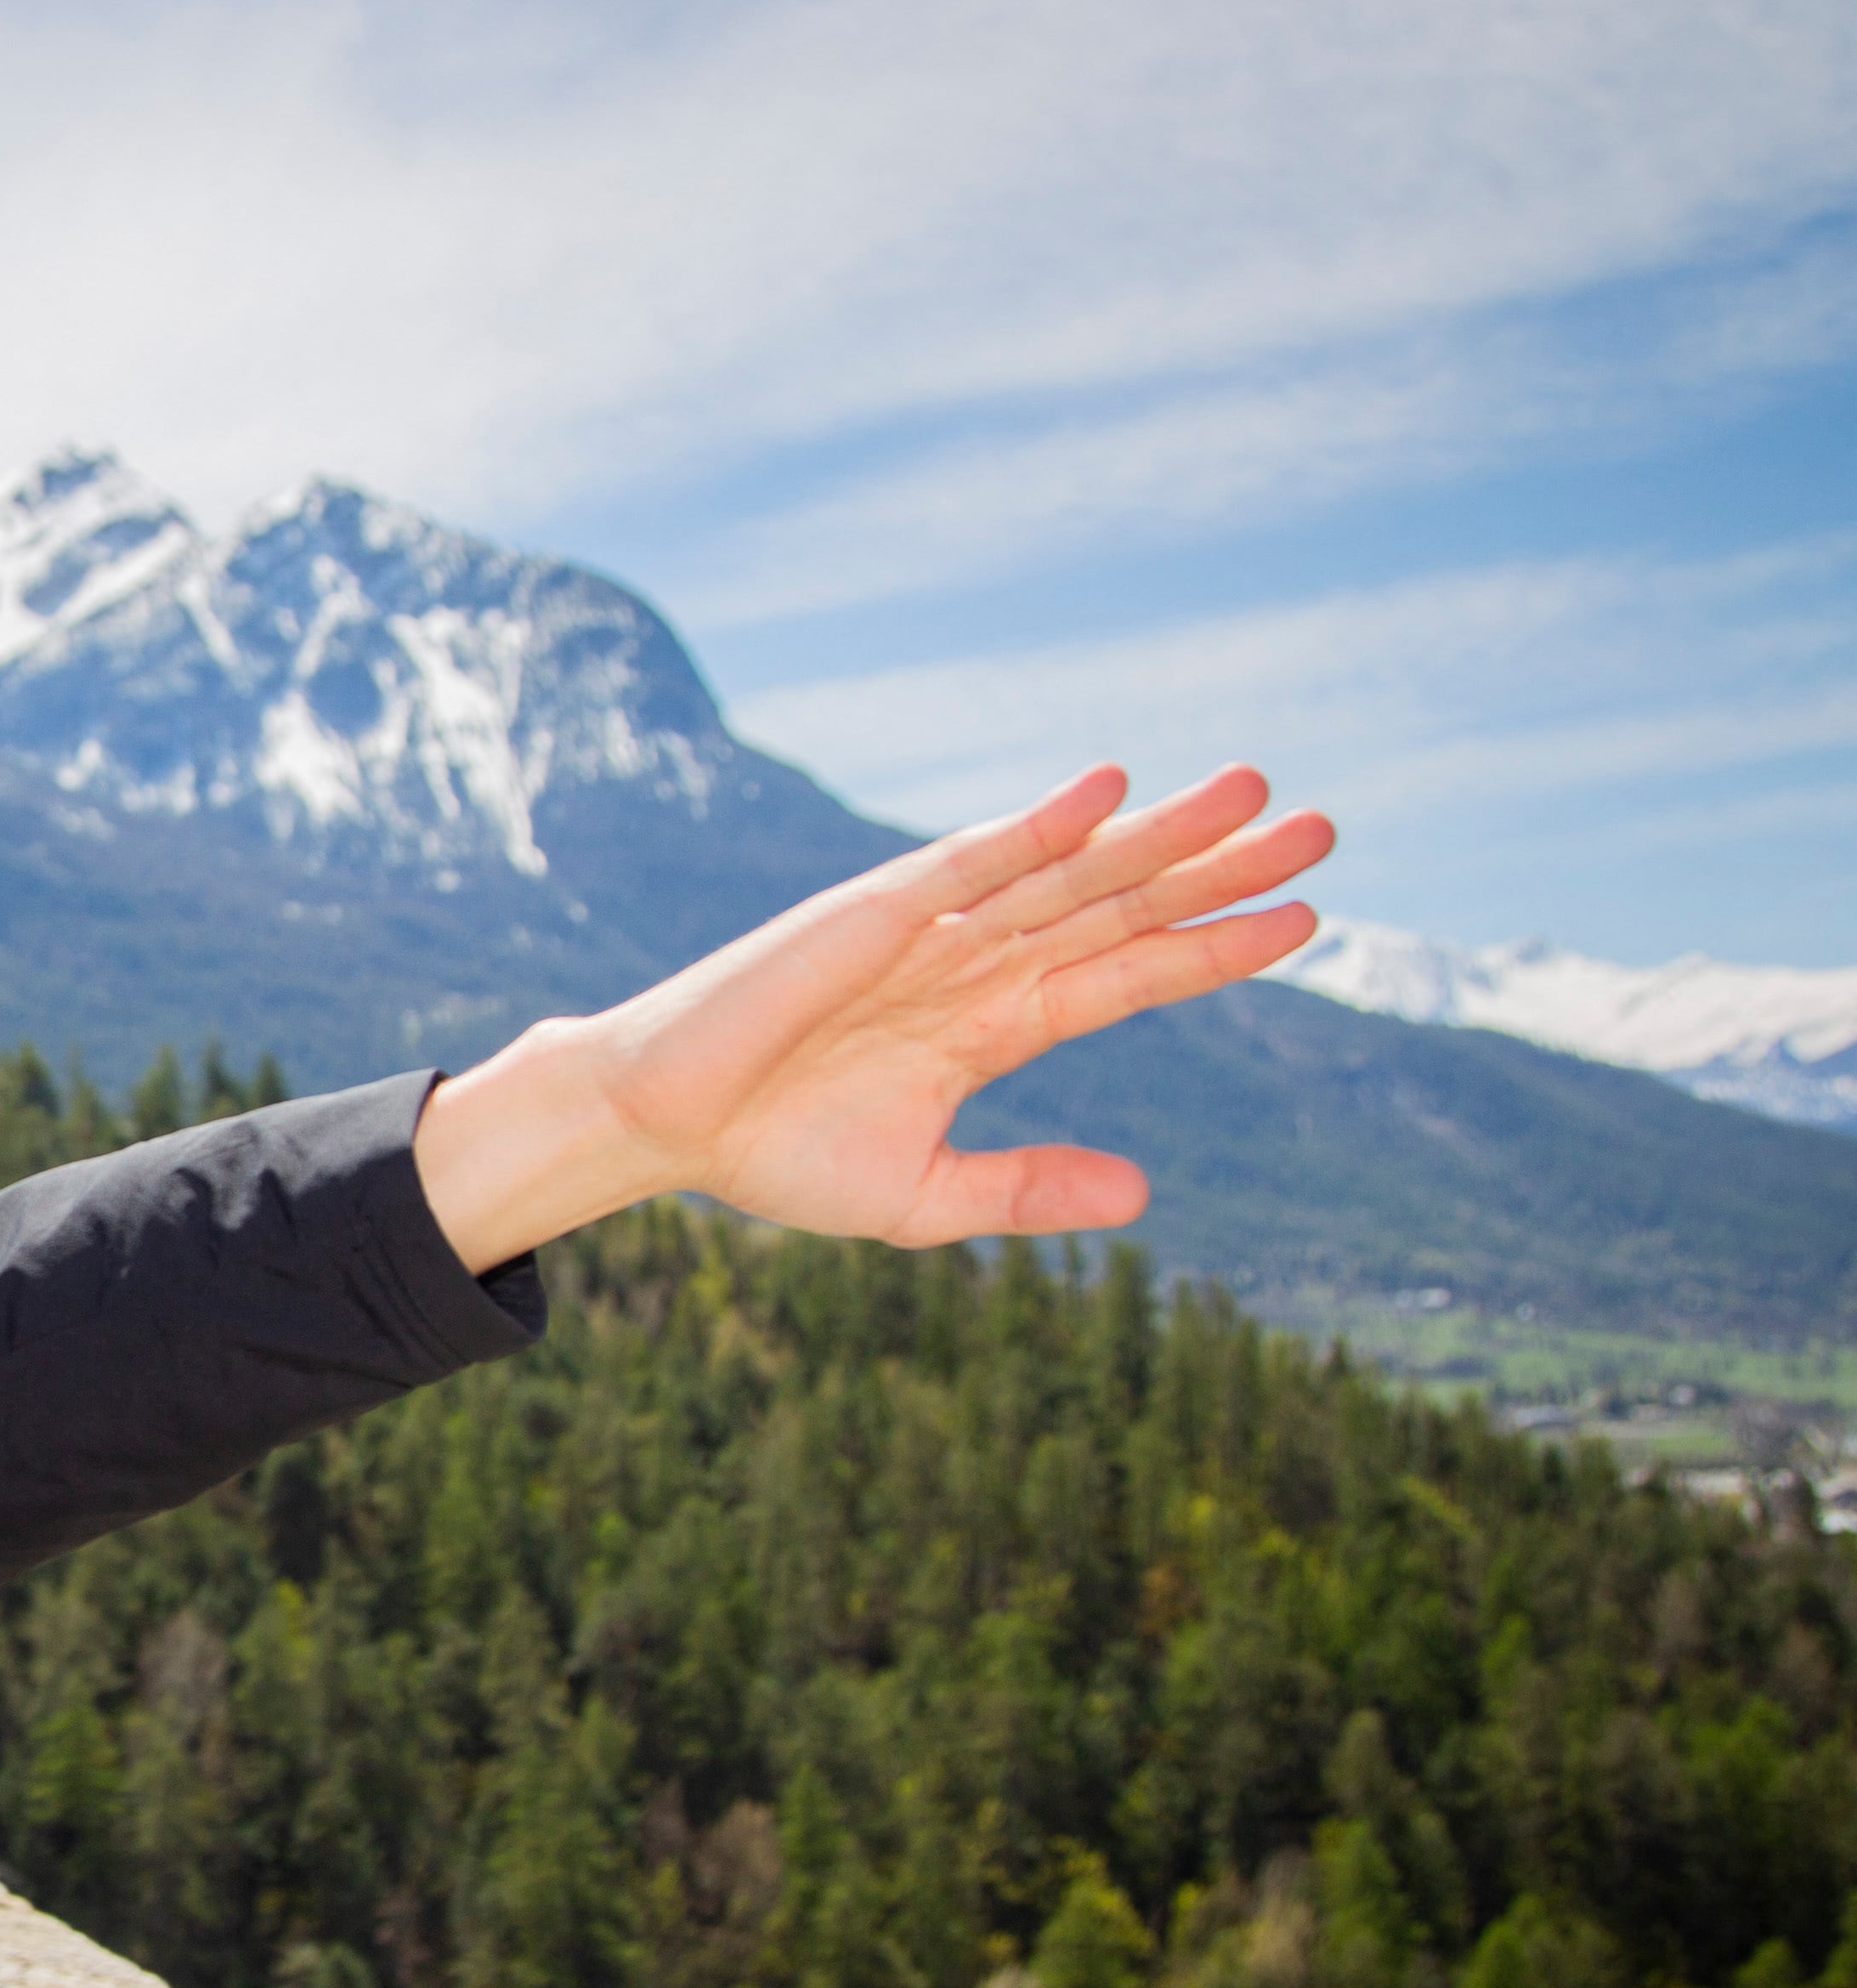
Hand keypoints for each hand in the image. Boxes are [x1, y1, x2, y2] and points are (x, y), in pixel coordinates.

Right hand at [413, 765, 1333, 1272]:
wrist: (665, 1128)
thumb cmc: (774, 1155)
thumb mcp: (925, 1196)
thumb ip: (1029, 1187)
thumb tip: (1146, 1197)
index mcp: (991, 1024)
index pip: (1126, 972)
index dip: (1213, 946)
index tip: (1306, 921)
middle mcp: (974, 961)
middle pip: (1119, 902)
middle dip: (1219, 867)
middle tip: (1322, 828)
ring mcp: (928, 929)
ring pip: (1068, 872)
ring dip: (1160, 832)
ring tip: (1257, 790)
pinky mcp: (868, 912)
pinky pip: (968, 860)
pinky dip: (1037, 824)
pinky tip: (1108, 793)